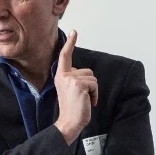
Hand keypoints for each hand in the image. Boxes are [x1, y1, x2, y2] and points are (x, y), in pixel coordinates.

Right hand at [54, 30, 97, 144]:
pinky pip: (94, 85)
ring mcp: (71, 79)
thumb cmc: (72, 109)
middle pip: (88, 71)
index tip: (74, 31)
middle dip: (90, 85)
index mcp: (61, 76)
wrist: (68, 122)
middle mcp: (64, 75)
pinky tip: (87, 102)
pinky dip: (94, 95)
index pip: (65, 56)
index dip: (70, 43)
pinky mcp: (79, 84)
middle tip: (82, 98)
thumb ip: (74, 80)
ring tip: (84, 101)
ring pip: (93, 79)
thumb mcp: (70, 90)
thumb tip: (85, 77)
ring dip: (93, 91)